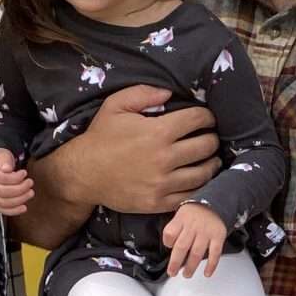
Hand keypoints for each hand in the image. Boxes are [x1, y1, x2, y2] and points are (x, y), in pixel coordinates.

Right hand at [0, 147, 33, 217]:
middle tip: (30, 183)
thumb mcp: (1, 155)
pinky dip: (14, 211)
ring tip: (30, 193)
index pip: (1, 178)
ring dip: (20, 199)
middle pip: (3, 192)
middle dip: (20, 189)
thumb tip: (7, 169)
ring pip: (4, 202)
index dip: (15, 178)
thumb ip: (5, 160)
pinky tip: (24, 207)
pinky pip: (2, 210)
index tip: (24, 173)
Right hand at [56, 82, 217, 214]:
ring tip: (211, 159)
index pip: (197, 120)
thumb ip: (143, 94)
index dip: (207, 117)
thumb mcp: (115, 105)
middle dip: (212, 139)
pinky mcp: (158, 202)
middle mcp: (164, 158)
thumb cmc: (100, 137)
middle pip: (206, 146)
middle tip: (210, 138)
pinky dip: (200, 187)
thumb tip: (170, 92)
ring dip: (211, 164)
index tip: (207, 118)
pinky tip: (200, 180)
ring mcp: (162, 183)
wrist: (83, 174)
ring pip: (203, 173)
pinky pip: (190, 196)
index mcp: (158, 132)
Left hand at [162, 201, 225, 278]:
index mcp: (181, 220)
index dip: (168, 242)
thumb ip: (175, 229)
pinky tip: (207, 273)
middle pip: (182, 247)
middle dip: (175, 263)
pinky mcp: (218, 237)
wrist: (216, 202)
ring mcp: (206, 232)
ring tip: (187, 274)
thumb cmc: (195, 213)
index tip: (169, 248)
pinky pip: (215, 253)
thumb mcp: (180, 214)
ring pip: (197, 253)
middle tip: (172, 272)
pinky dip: (211, 265)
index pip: (170, 233)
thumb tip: (171, 248)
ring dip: (191, 267)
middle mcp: (193, 226)